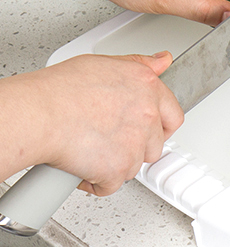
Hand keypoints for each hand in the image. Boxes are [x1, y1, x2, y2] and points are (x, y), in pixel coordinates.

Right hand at [0, 52, 182, 194]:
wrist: (39, 115)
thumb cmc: (61, 89)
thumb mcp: (106, 63)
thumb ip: (140, 65)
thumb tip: (162, 61)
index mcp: (148, 87)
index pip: (173, 114)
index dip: (161, 125)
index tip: (151, 129)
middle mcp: (147, 115)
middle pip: (154, 143)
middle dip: (135, 146)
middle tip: (112, 140)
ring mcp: (135, 145)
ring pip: (134, 165)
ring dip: (116, 163)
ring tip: (92, 150)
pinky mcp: (117, 170)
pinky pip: (112, 184)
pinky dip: (96, 181)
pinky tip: (82, 167)